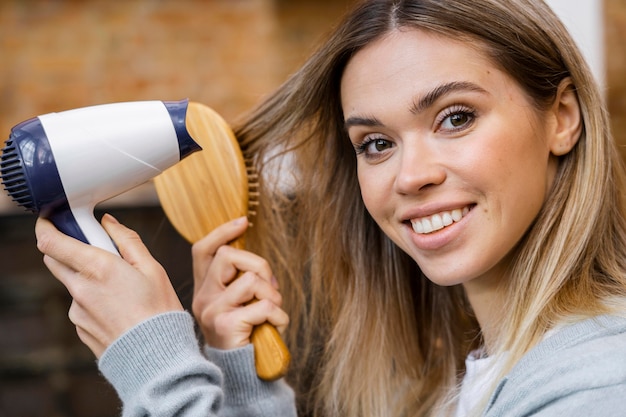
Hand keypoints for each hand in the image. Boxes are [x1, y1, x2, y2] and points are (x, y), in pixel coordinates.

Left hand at [35, 214, 183, 357]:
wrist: (156, 357)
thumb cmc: (159, 310)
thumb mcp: (152, 268)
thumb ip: (127, 240)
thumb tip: (108, 222)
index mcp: (98, 267)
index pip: (52, 242)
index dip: (46, 226)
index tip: (51, 219)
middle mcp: (80, 288)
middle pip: (55, 260)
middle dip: (68, 249)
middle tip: (97, 250)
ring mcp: (76, 310)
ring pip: (73, 283)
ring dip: (87, 278)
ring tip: (121, 290)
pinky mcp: (79, 327)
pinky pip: (81, 305)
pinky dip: (94, 300)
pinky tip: (119, 309)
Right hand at [191, 217, 288, 349]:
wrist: (241, 375)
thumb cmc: (246, 337)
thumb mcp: (240, 305)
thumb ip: (241, 283)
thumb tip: (258, 264)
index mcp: (205, 289)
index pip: (203, 250)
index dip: (222, 232)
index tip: (243, 221)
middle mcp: (203, 297)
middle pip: (228, 256)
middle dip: (259, 265)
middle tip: (270, 288)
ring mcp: (212, 310)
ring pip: (251, 280)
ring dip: (272, 296)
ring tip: (272, 313)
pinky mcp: (225, 324)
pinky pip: (263, 306)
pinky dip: (279, 316)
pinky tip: (276, 326)